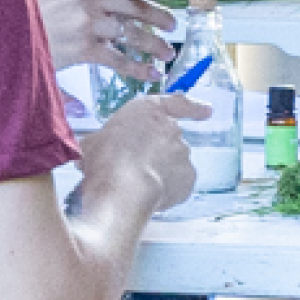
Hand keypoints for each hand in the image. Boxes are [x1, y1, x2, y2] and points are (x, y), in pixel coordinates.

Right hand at [37, 0, 167, 85]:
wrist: (6, 31)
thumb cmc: (31, 7)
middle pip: (135, 8)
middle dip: (158, 19)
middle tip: (172, 26)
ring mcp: (90, 24)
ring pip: (132, 34)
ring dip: (154, 45)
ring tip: (167, 54)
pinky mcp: (85, 49)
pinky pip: (119, 59)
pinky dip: (139, 68)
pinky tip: (152, 73)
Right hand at [73, 85, 198, 227]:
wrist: (124, 189)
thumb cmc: (105, 160)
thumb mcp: (93, 143)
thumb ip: (103, 141)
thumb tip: (92, 151)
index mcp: (147, 111)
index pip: (176, 103)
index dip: (192, 107)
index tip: (207, 110)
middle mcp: (171, 129)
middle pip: (169, 139)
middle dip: (156, 153)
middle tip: (134, 169)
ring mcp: (183, 154)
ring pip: (173, 163)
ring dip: (160, 172)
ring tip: (136, 187)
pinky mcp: (189, 178)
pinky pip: (179, 184)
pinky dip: (167, 190)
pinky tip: (149, 197)